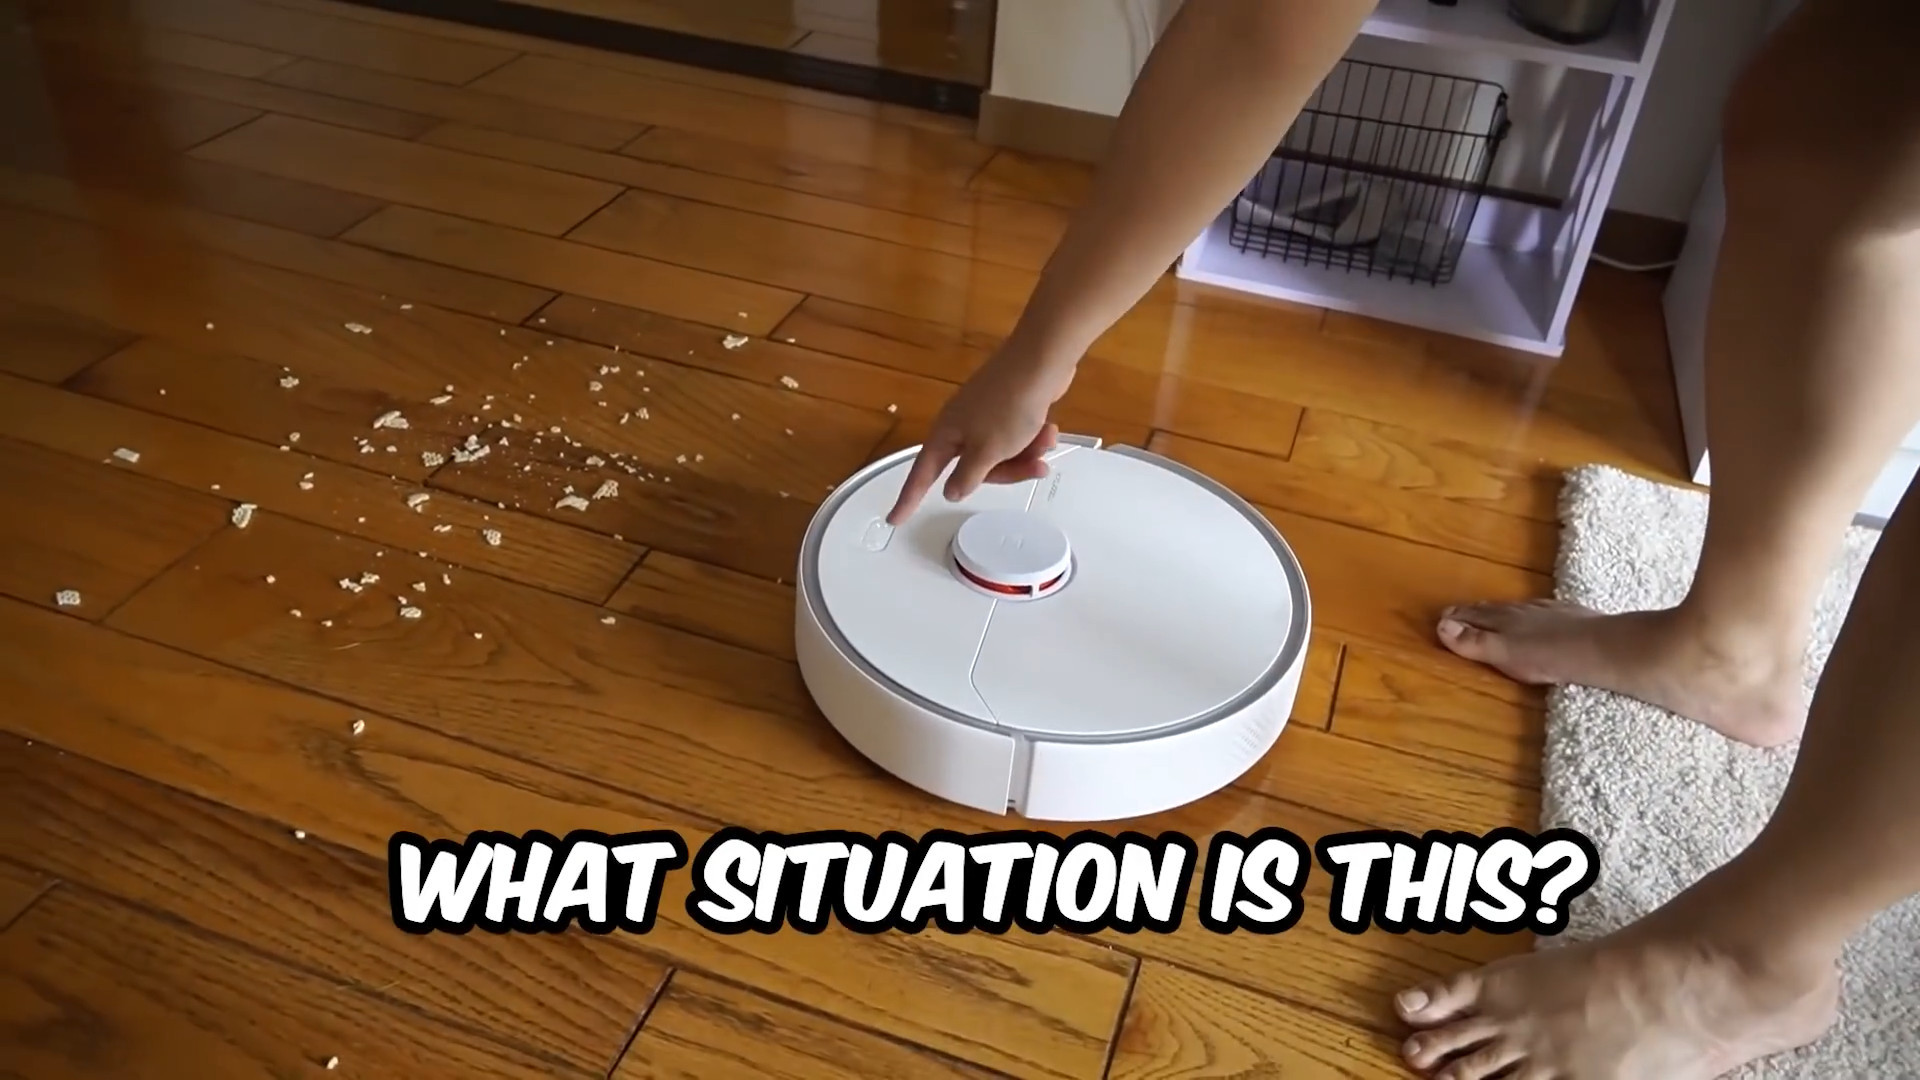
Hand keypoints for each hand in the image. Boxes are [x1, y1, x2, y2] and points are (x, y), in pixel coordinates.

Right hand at [886, 347, 1074, 523]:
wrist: (1041, 361)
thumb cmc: (1010, 406)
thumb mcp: (987, 451)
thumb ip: (967, 476)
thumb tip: (951, 492)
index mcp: (946, 435)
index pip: (921, 475)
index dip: (908, 499)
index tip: (893, 519)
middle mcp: (961, 426)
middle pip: (975, 470)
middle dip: (1007, 471)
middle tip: (1031, 465)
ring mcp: (985, 416)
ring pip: (1001, 456)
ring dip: (1027, 454)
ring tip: (1045, 439)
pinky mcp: (1007, 409)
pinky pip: (1015, 438)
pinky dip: (1033, 438)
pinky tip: (1048, 429)